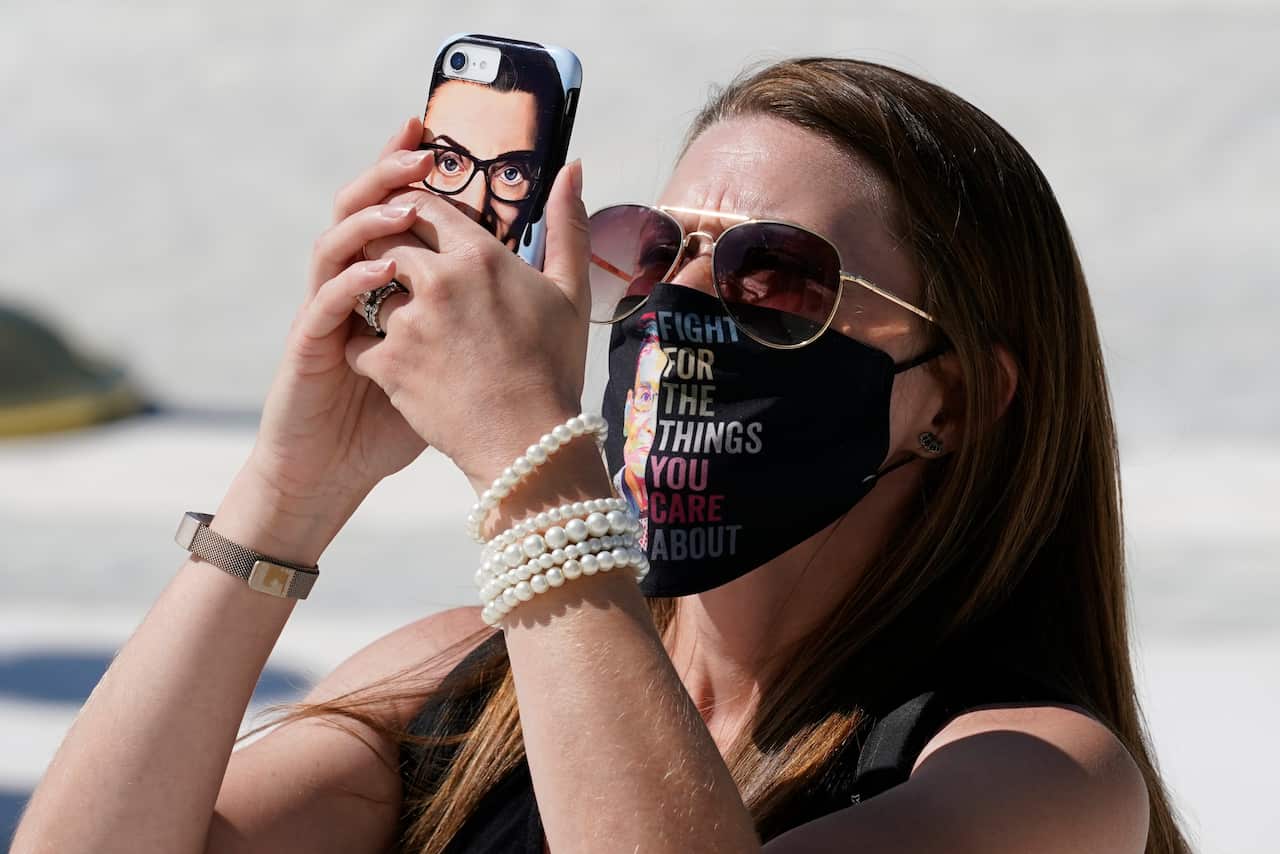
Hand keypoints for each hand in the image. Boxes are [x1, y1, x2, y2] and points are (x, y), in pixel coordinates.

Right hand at [237, 118, 441, 541]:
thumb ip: (476, 317)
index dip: (414, 176)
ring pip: (335, 244)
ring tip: (406, 202)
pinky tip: (382, 270)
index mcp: (384, 282)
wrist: (338, 468)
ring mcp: (326, 313)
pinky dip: (352, 281)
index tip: (446, 140)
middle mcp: (350, 286)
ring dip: (369, 219)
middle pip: (361, 210)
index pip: (396, 212)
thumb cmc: (395, 415)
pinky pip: (326, 303)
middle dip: (389, 174)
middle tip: (425, 148)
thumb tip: (529, 286)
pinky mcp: (311, 346)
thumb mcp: (449, 360)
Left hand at [344, 159, 593, 493]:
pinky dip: (367, 351)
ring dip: (378, 302)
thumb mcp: (570, 292)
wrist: (529, 442)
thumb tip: (573, 168)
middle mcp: (439, 280)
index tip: (416, 227)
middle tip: (400, 275)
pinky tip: (394, 365)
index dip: (413, 212)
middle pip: (384, 238)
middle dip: (385, 250)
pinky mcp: (389, 362)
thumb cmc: (554, 369)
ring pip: (368, 290)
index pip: (423, 205)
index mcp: (480, 255)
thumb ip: (566, 225)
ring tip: (403, 327)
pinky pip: (357, 341)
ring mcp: (409, 321)